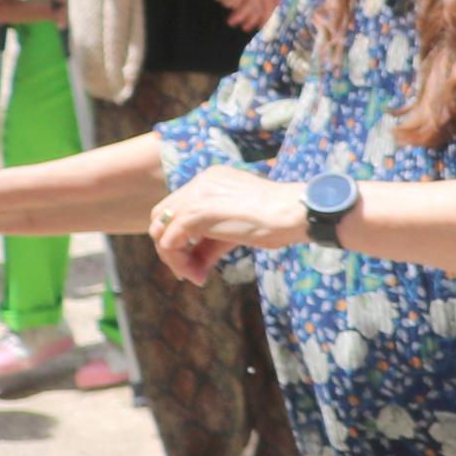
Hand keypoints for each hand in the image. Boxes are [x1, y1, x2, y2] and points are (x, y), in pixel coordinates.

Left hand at [146, 163, 304, 283]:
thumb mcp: (238, 229)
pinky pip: (169, 242)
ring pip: (161, 229)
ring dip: (173, 257)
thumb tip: (195, 268)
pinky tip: (198, 274)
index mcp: (211, 180)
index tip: (198, 261)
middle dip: (172, 247)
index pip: (180, 208)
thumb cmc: (279, 220)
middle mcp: (199, 182)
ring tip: (194, 275)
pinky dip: (178, 262)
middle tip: (190, 270)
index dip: (182, 237)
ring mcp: (195, 196)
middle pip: (163, 216)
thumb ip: (211, 243)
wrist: (294, 213)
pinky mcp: (195, 213)